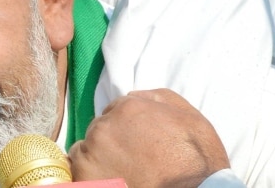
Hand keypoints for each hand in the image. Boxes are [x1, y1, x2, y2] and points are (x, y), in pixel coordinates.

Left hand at [68, 89, 230, 187]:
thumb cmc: (197, 161)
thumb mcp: (189, 118)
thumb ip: (158, 99)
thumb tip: (135, 95)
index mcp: (128, 107)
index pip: (115, 111)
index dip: (126, 129)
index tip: (135, 144)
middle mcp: (105, 125)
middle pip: (100, 129)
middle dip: (112, 141)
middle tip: (130, 160)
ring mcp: (92, 151)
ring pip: (86, 149)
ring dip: (99, 158)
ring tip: (121, 172)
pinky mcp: (85, 176)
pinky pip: (77, 170)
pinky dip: (90, 175)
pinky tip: (111, 180)